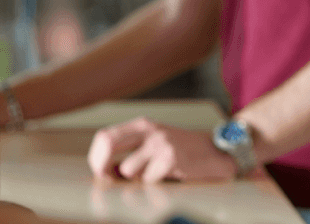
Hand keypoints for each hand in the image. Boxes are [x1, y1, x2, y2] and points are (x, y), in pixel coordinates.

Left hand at [87, 117, 237, 182]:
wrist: (213, 153)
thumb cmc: (180, 152)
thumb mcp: (152, 143)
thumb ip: (130, 150)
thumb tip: (104, 171)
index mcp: (140, 125)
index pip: (104, 136)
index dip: (96, 157)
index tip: (101, 173)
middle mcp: (148, 129)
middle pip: (108, 144)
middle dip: (102, 166)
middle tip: (108, 180)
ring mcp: (159, 142)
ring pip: (127, 169)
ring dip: (136, 179)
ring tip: (152, 175)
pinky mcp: (171, 157)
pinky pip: (148, 180)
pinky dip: (154, 184)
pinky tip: (167, 176)